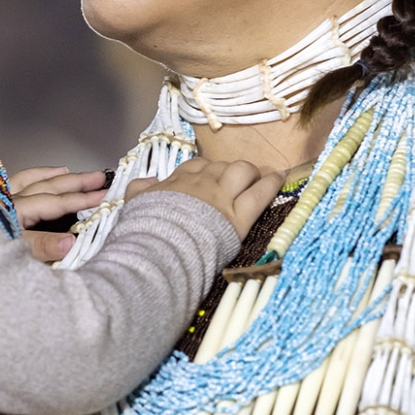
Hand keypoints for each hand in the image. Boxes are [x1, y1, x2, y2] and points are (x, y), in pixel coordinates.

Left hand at [10, 166, 108, 264]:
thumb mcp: (15, 255)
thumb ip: (43, 246)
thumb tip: (70, 241)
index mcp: (16, 211)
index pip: (58, 202)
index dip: (82, 199)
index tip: (103, 197)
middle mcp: (9, 201)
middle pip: (48, 186)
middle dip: (75, 182)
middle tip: (98, 178)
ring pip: (30, 181)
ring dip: (52, 177)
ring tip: (69, 172)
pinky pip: (12, 184)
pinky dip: (28, 179)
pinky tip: (37, 179)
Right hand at [126, 157, 281, 239]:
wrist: (158, 249)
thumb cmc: (144, 230)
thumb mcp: (135, 204)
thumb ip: (140, 189)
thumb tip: (148, 183)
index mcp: (178, 181)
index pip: (197, 166)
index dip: (207, 170)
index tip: (210, 177)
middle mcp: (202, 183)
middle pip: (222, 166)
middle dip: (229, 171)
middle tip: (236, 181)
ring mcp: (222, 198)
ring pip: (243, 171)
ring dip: (250, 173)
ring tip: (259, 177)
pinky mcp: (238, 217)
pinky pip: (260, 194)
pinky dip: (271, 184)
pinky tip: (280, 177)